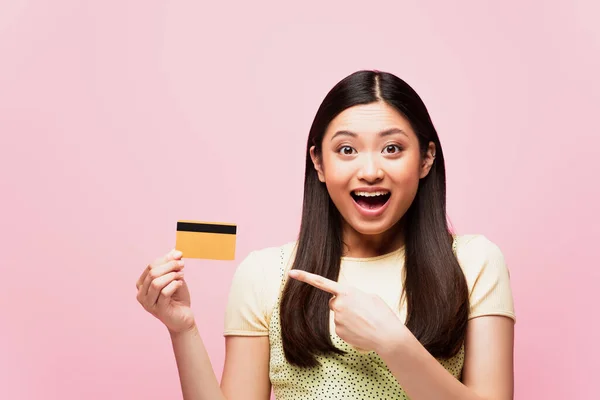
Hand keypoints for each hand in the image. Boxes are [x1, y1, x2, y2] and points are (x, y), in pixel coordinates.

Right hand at [136, 249, 195, 333]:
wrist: (183, 317)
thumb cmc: (177, 297)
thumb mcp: (174, 277)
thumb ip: (172, 265)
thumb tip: (175, 250)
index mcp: (142, 284)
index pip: (151, 266)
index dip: (166, 259)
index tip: (180, 256)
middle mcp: (141, 294)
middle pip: (153, 273)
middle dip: (170, 266)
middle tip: (182, 264)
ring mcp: (148, 304)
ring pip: (156, 283)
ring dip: (171, 275)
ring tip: (181, 275)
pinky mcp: (158, 310)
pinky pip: (164, 293)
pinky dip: (174, 285)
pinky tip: (180, 284)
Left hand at [288, 269, 405, 353]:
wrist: (387, 336)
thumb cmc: (382, 314)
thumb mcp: (371, 297)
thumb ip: (354, 295)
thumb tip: (347, 303)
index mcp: (346, 292)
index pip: (321, 282)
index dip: (305, 276)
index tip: (291, 273)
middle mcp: (338, 304)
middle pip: (334, 302)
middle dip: (343, 305)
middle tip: (360, 311)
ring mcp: (337, 319)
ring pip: (338, 316)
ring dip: (349, 318)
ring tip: (364, 321)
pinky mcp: (339, 332)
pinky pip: (341, 327)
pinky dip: (350, 329)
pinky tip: (361, 330)